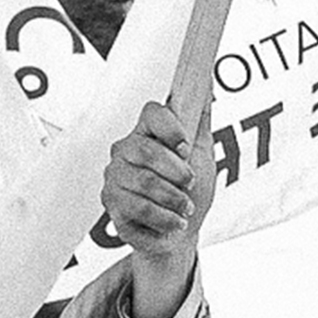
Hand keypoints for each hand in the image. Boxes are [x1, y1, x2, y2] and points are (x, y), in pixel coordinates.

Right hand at [102, 101, 215, 266]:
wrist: (182, 235)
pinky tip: (173, 221)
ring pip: (144, 181)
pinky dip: (165, 219)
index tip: (185, 148)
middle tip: (190, 185)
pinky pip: (138, 208)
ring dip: (175, 199)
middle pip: (146, 150)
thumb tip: (205, 82)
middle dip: (177, 172)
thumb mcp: (202, 155)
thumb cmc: (190, 192)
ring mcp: (115, 176)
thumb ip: (200, 121)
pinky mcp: (111, 203)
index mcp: (147, 134)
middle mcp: (126, 151)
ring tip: (185, 207)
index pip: (151, 113)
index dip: (170, 129)